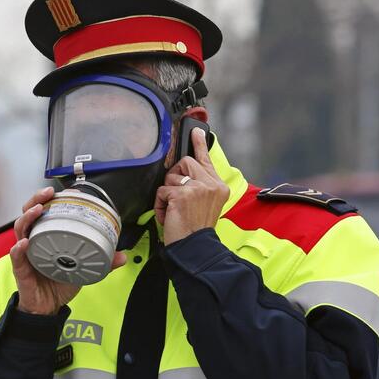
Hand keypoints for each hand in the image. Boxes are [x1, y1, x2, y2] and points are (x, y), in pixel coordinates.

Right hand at [10, 186, 126, 314]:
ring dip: (28, 217)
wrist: (47, 308)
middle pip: (28, 214)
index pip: (45, 212)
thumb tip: (122, 256)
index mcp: (47, 237)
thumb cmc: (58, 283)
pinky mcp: (20, 269)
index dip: (51, 199)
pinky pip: (16, 256)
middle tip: (49, 193)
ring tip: (38, 211)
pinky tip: (24, 243)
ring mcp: (25, 254)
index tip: (64, 191)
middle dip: (36, 200)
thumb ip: (101, 262)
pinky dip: (19, 249)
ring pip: (20, 229)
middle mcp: (33, 241)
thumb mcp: (82, 269)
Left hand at [154, 128, 229, 244]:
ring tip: (174, 209)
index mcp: (218, 186)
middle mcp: (211, 184)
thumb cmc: (195, 229)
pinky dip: (160, 204)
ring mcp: (198, 188)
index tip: (195, 130)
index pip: (206, 159)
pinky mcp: (182, 194)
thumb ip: (199, 185)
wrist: (195, 247)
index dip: (199, 143)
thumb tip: (182, 171)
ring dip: (167, 193)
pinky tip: (169, 215)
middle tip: (177, 197)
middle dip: (174, 177)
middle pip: (185, 162)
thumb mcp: (204, 204)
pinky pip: (162, 190)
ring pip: (171, 176)